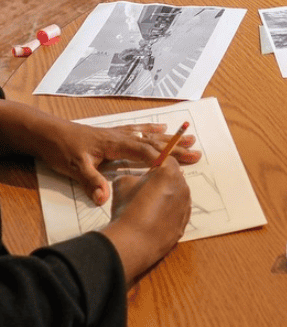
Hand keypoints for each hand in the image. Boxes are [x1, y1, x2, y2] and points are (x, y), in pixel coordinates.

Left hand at [36, 118, 200, 206]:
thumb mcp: (75, 169)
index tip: (181, 165)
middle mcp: (122, 136)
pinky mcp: (114, 133)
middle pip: (153, 142)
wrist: (51, 134)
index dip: (163, 158)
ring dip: (170, 138)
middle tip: (196, 152)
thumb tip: (104, 198)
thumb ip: (92, 182)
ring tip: (189, 138)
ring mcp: (119, 133)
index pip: (144, 151)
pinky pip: (139, 129)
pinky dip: (152, 129)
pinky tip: (162, 127)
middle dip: (175, 148)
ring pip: (150, 135)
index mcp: (116, 144)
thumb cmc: (63, 150)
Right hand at [104, 158, 191, 284]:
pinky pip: (178, 213)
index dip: (156, 164)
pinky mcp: (184, 224)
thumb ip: (135, 176)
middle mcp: (183, 187)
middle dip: (162, 181)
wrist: (132, 243)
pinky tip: (155, 220)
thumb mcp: (123, 183)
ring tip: (149, 208)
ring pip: (178, 196)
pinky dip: (169, 214)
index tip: (148, 170)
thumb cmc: (127, 210)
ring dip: (167, 197)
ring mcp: (185, 207)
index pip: (167, 160)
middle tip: (146, 190)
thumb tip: (138, 179)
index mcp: (169, 173)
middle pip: (174, 178)